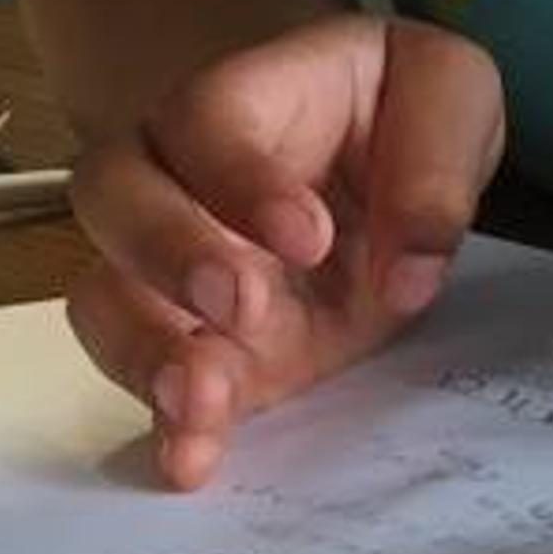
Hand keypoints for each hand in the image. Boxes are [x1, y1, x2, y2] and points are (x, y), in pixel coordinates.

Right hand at [64, 15, 503, 489]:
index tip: (311, 237)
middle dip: (167, 253)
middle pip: (114, 194)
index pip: (206, 120)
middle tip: (243, 305)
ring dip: (145, 350)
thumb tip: (410, 269)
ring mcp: (171, 272)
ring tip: (203, 398)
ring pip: (103, 296)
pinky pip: (147, 382)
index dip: (241, 178)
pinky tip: (192, 460)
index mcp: (242, 97)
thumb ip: (436, 161)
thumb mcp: (449, 92)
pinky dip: (162, 425)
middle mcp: (177, 177)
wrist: (382, 165)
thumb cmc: (399, 110)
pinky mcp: (195, 348)